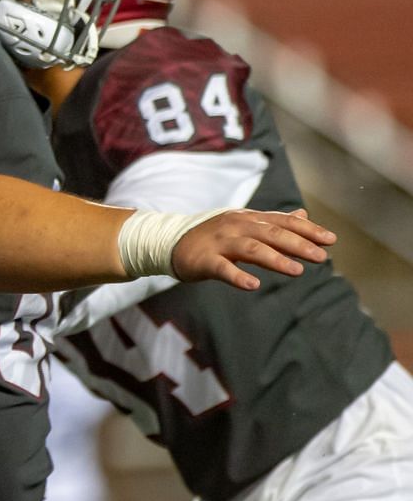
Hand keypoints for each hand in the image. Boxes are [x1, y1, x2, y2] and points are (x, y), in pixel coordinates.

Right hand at [171, 209, 334, 289]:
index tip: (331, 240)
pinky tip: (253, 285)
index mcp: (247, 218)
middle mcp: (235, 226)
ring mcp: (219, 243)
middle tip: (322, 257)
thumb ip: (273, 221)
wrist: (169, 242)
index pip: (282, 222)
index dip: (307, 230)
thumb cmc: (212, 236)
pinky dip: (237, 276)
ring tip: (297, 271)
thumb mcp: (243, 224)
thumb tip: (303, 215)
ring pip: (251, 249)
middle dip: (298, 245)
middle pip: (271, 234)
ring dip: (275, 259)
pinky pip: (222, 269)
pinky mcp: (204, 261)